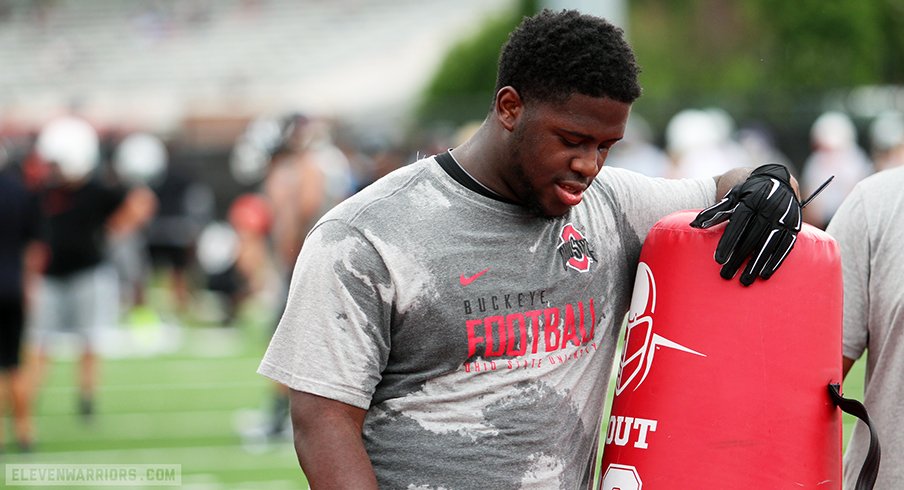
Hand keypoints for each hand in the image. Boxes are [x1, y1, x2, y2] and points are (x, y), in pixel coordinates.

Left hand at [690, 164, 800, 285]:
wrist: (778, 180)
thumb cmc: (748, 192)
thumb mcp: (732, 197)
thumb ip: (715, 211)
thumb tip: (694, 225)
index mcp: (752, 200)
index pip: (738, 224)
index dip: (728, 242)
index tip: (718, 260)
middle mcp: (769, 208)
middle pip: (752, 238)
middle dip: (739, 258)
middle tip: (726, 275)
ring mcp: (784, 218)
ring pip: (768, 245)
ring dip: (756, 264)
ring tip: (744, 281)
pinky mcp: (794, 227)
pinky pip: (785, 247)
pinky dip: (775, 261)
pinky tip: (764, 275)